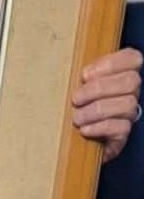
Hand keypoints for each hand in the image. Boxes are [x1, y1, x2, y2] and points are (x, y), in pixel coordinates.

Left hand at [72, 47, 142, 161]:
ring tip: (76, 118)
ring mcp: (128, 113)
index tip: (84, 75)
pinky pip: (121, 128)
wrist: (66, 139)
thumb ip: (80, 74)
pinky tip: (84, 130)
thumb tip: (78, 73)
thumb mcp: (71, 84)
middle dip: (98, 89)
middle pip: (130, 81)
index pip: (132, 58)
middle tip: (75, 99)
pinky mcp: (122, 134)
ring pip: (127, 105)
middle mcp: (129, 92)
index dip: (111, 64)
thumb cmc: (68, 105)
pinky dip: (100, 127)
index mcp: (118, 74)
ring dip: (97, 110)